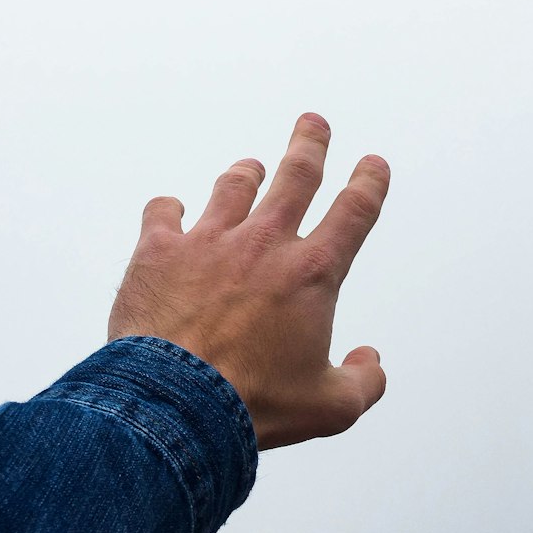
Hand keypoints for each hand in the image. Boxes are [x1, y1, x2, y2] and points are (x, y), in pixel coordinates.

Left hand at [107, 112, 389, 449]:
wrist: (177, 401)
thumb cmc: (255, 404)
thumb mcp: (330, 407)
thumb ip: (364, 383)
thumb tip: (372, 361)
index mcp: (312, 273)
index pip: (353, 212)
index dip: (369, 183)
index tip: (374, 163)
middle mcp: (264, 243)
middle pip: (296, 176)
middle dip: (309, 145)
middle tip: (313, 124)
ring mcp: (209, 241)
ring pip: (233, 187)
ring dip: (245, 174)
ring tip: (250, 167)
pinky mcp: (159, 251)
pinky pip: (163, 212)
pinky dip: (168, 209)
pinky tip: (170, 212)